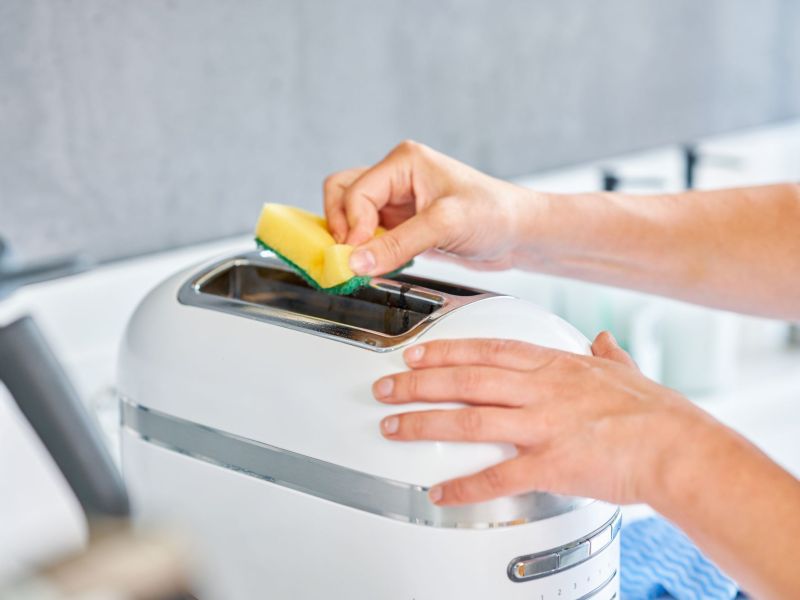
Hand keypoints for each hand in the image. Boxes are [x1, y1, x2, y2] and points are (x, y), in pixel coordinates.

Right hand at [323, 140, 533, 275]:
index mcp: (404, 161)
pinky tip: (379, 263)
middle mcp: (396, 177)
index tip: (355, 256)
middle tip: (350, 256)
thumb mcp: (444, 226)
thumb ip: (397, 244)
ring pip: (351, 214)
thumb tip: (357, 262)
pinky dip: (366, 249)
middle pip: (341, 193)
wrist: (519, 233)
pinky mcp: (403, 223)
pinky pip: (369, 233)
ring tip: (364, 260)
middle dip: (340, 225)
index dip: (350, 226)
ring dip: (351, 238)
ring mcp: (398, 200)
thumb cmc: (494, 214)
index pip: (355, 191)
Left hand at [373, 332, 721, 505]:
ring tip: (392, 426)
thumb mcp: (625, 370)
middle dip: (419, 383)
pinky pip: (498, 476)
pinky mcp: (551, 464)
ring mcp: (543, 426)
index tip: (414, 351)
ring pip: (471, 421)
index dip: (445, 349)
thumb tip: (602, 340)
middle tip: (385, 386)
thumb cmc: (654, 412)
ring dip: (425, 423)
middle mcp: (541, 390)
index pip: (487, 350)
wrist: (679, 448)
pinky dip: (464, 485)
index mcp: (554, 366)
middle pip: (466, 380)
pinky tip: (440, 491)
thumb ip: (606, 354)